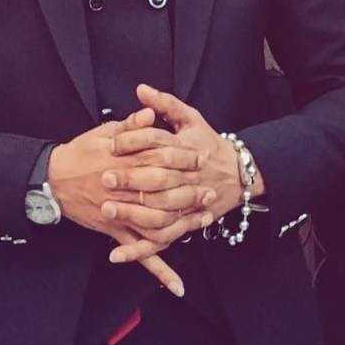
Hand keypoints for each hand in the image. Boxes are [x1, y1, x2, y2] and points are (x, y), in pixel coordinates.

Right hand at [48, 108, 214, 295]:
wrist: (52, 179)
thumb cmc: (79, 153)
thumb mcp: (103, 132)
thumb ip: (129, 125)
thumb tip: (151, 113)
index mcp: (124, 162)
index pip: (161, 161)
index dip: (183, 159)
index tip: (200, 157)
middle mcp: (124, 190)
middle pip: (164, 194)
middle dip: (189, 193)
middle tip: (209, 192)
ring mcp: (120, 214)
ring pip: (157, 223)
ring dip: (182, 224)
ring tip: (203, 221)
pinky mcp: (115, 231)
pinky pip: (139, 253)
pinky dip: (159, 270)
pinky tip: (176, 285)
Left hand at [103, 84, 264, 265]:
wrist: (239, 174)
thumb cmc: (210, 144)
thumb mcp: (191, 119)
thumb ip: (165, 104)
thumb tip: (140, 89)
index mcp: (187, 150)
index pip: (159, 144)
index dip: (135, 143)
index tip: (112, 143)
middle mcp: (188, 178)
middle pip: (159, 180)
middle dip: (131, 180)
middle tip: (104, 178)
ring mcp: (187, 204)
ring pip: (160, 214)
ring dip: (133, 215)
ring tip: (107, 211)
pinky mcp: (185, 225)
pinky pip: (162, 240)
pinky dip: (139, 251)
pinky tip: (116, 255)